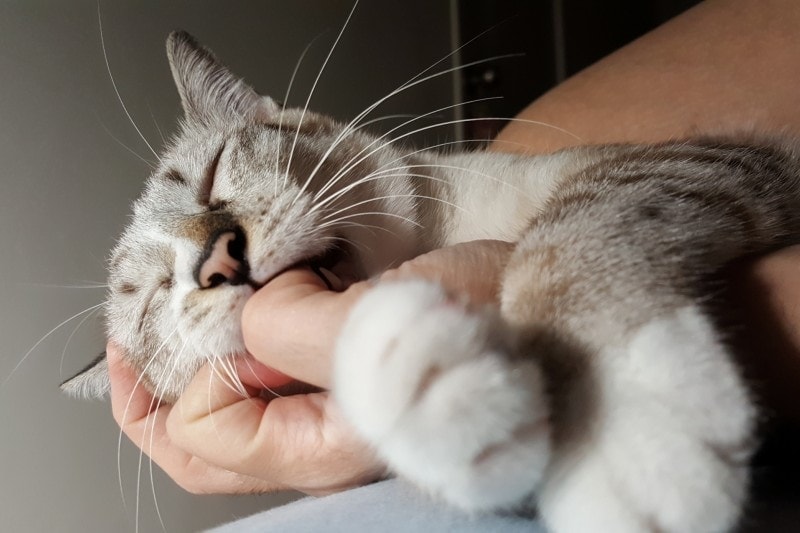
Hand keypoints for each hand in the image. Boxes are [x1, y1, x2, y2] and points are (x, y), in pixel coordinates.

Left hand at [108, 240, 514, 494]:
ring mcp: (330, 418)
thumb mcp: (393, 315)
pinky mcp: (340, 386)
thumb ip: (299, 326)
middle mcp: (325, 446)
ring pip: (225, 415)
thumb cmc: (498, 317)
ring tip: (192, 306)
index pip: (208, 429)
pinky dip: (233, 346)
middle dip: (155, 385)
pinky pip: (260, 383)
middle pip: (199, 446)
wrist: (550, 307)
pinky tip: (245, 306)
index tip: (215, 303)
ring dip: (193, 361)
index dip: (192, 365)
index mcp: (335, 444)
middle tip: (135, 329)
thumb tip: (242, 317)